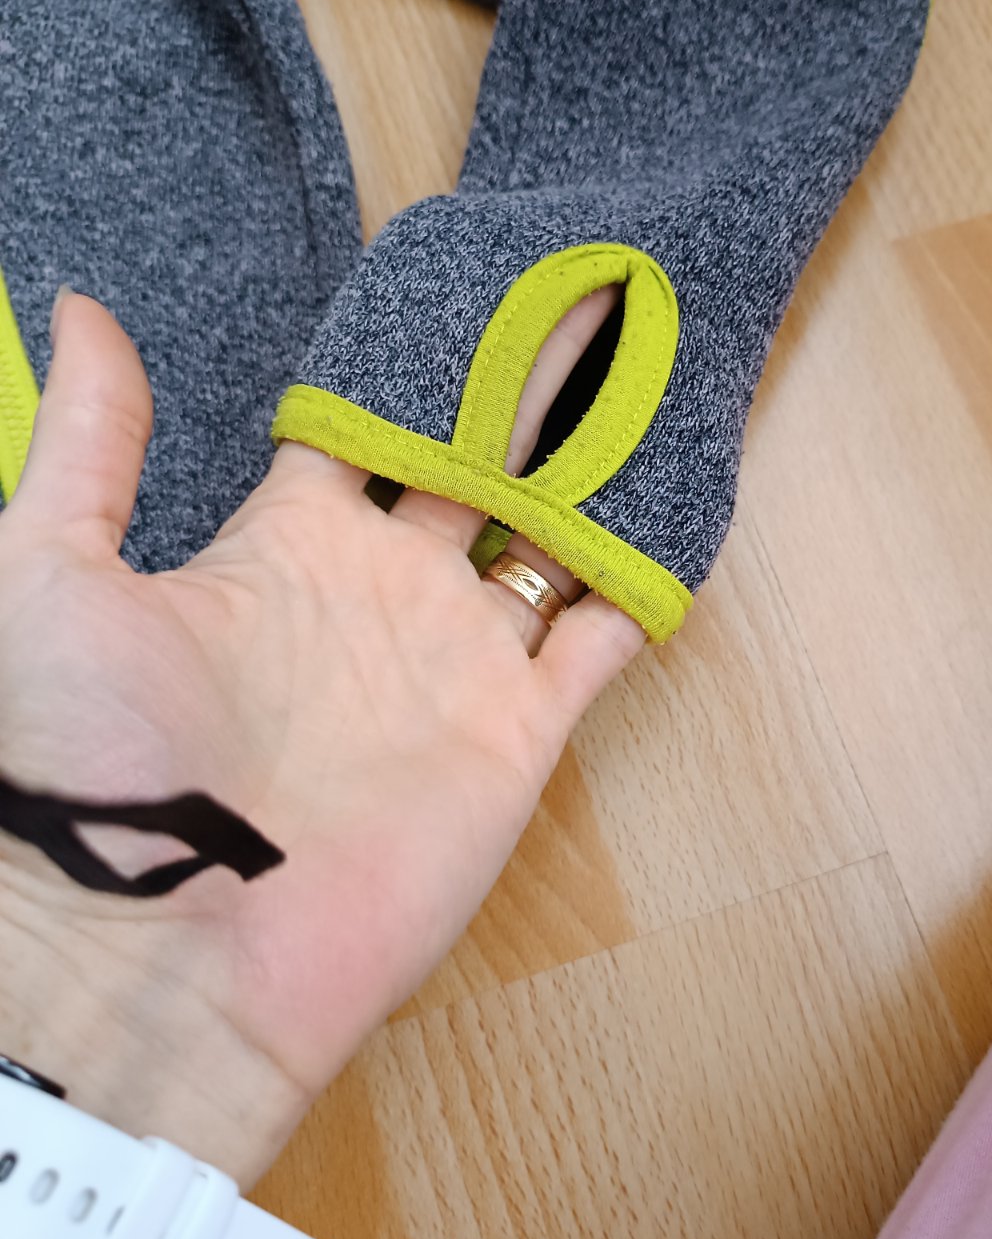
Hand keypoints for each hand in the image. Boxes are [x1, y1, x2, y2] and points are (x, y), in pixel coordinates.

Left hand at [0, 288, 642, 1186]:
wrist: (162, 958)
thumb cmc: (89, 762)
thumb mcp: (47, 576)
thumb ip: (92, 444)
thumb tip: (83, 308)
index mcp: (287, 545)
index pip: (370, 428)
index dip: (418, 359)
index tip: (476, 280)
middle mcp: (383, 591)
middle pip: (477, 465)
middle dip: (530, 389)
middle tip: (594, 290)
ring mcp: (455, 662)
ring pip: (549, 538)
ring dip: (597, 467)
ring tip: (659, 369)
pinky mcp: (517, 735)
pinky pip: (597, 641)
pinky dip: (638, 581)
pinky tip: (681, 503)